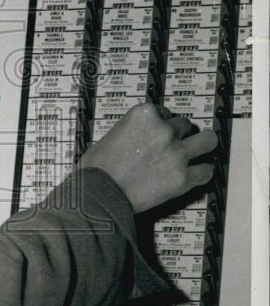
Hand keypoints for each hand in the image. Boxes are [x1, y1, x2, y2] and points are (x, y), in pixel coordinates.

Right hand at [79, 103, 217, 212]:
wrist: (99, 193)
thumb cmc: (97, 169)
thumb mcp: (109, 136)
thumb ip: (129, 132)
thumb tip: (135, 139)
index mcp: (144, 115)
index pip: (164, 112)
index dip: (163, 123)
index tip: (161, 131)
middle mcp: (163, 130)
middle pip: (185, 125)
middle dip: (181, 134)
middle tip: (177, 144)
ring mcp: (176, 154)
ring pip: (207, 141)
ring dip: (203, 146)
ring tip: (201, 151)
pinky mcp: (183, 178)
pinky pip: (206, 171)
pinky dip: (203, 172)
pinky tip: (198, 174)